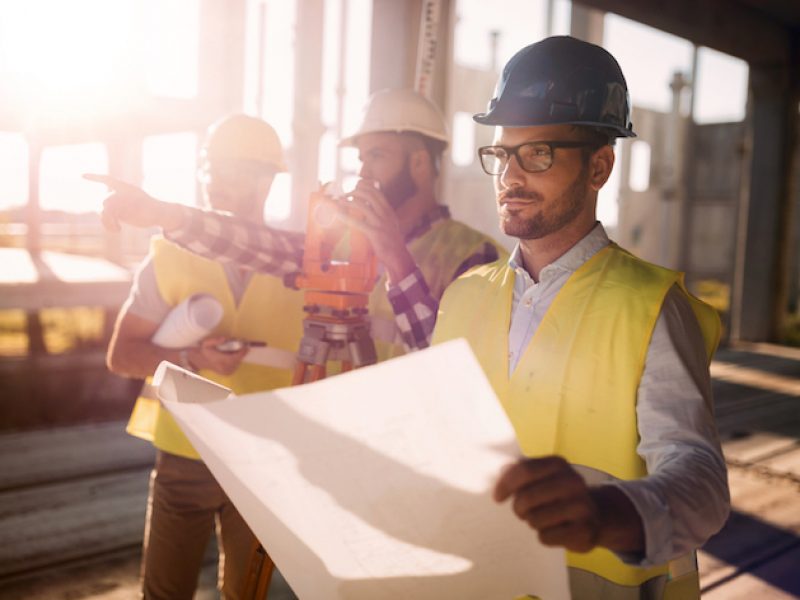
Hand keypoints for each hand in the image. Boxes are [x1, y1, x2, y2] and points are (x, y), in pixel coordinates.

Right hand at [83, 173, 183, 231]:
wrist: (158, 215)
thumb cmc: (154, 209)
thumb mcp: (141, 207)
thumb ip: (125, 205)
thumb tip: (109, 207)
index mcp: (125, 188)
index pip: (108, 180)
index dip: (95, 178)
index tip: (82, 176)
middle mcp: (119, 195)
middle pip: (105, 201)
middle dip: (107, 212)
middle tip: (115, 223)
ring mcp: (118, 204)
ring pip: (103, 211)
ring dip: (106, 221)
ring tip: (116, 229)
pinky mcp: (118, 213)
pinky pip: (107, 217)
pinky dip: (108, 224)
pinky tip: (116, 230)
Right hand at [186, 336, 247, 375]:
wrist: (200, 361)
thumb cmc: (204, 351)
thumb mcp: (207, 343)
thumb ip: (215, 340)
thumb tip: (225, 339)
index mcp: (221, 361)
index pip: (236, 357)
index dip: (243, 351)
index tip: (246, 344)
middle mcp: (225, 368)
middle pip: (239, 360)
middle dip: (242, 352)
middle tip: (243, 344)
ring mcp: (227, 372)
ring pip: (238, 363)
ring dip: (239, 356)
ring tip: (238, 349)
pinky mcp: (228, 373)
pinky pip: (236, 365)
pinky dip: (236, 360)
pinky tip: (232, 355)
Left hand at [326, 179, 416, 283]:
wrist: (398, 256)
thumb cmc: (391, 242)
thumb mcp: (389, 224)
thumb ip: (381, 215)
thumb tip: (367, 207)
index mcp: (388, 210)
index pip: (376, 192)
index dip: (364, 186)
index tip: (355, 186)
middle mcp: (385, 214)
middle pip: (368, 194)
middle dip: (354, 191)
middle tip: (345, 195)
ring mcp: (380, 223)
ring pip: (362, 205)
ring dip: (348, 201)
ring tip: (339, 201)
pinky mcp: (374, 233)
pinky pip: (357, 222)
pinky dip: (346, 216)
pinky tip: (338, 214)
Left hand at [493, 456, 644, 553]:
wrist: (594, 515)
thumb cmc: (556, 494)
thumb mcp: (541, 476)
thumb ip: (519, 471)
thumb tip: (501, 471)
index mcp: (559, 464)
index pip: (524, 470)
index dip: (505, 484)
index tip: (497, 497)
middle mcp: (573, 482)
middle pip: (526, 497)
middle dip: (518, 508)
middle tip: (521, 512)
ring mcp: (582, 506)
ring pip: (535, 519)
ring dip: (532, 522)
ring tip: (542, 519)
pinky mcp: (584, 531)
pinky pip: (546, 537)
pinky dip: (544, 536)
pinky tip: (555, 530)